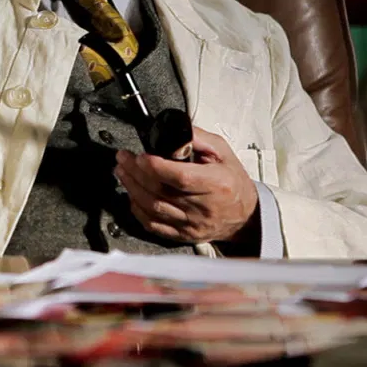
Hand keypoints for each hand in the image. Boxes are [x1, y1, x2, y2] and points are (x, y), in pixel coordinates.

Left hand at [114, 127, 258, 244]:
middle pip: (160, 191)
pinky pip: (153, 225)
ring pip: (153, 208)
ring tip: (123, 172)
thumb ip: (198, 139)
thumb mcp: (223, 152)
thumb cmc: (232, 182)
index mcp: (215, 184)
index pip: (181, 178)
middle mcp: (203, 207)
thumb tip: (176, 131)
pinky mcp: (183, 235)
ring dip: (132, 188)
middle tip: (124, 158)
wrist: (244, 216)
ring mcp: (192, 224)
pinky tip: (132, 196)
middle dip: (136, 172)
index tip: (141, 156)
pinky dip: (138, 210)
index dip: (156, 167)